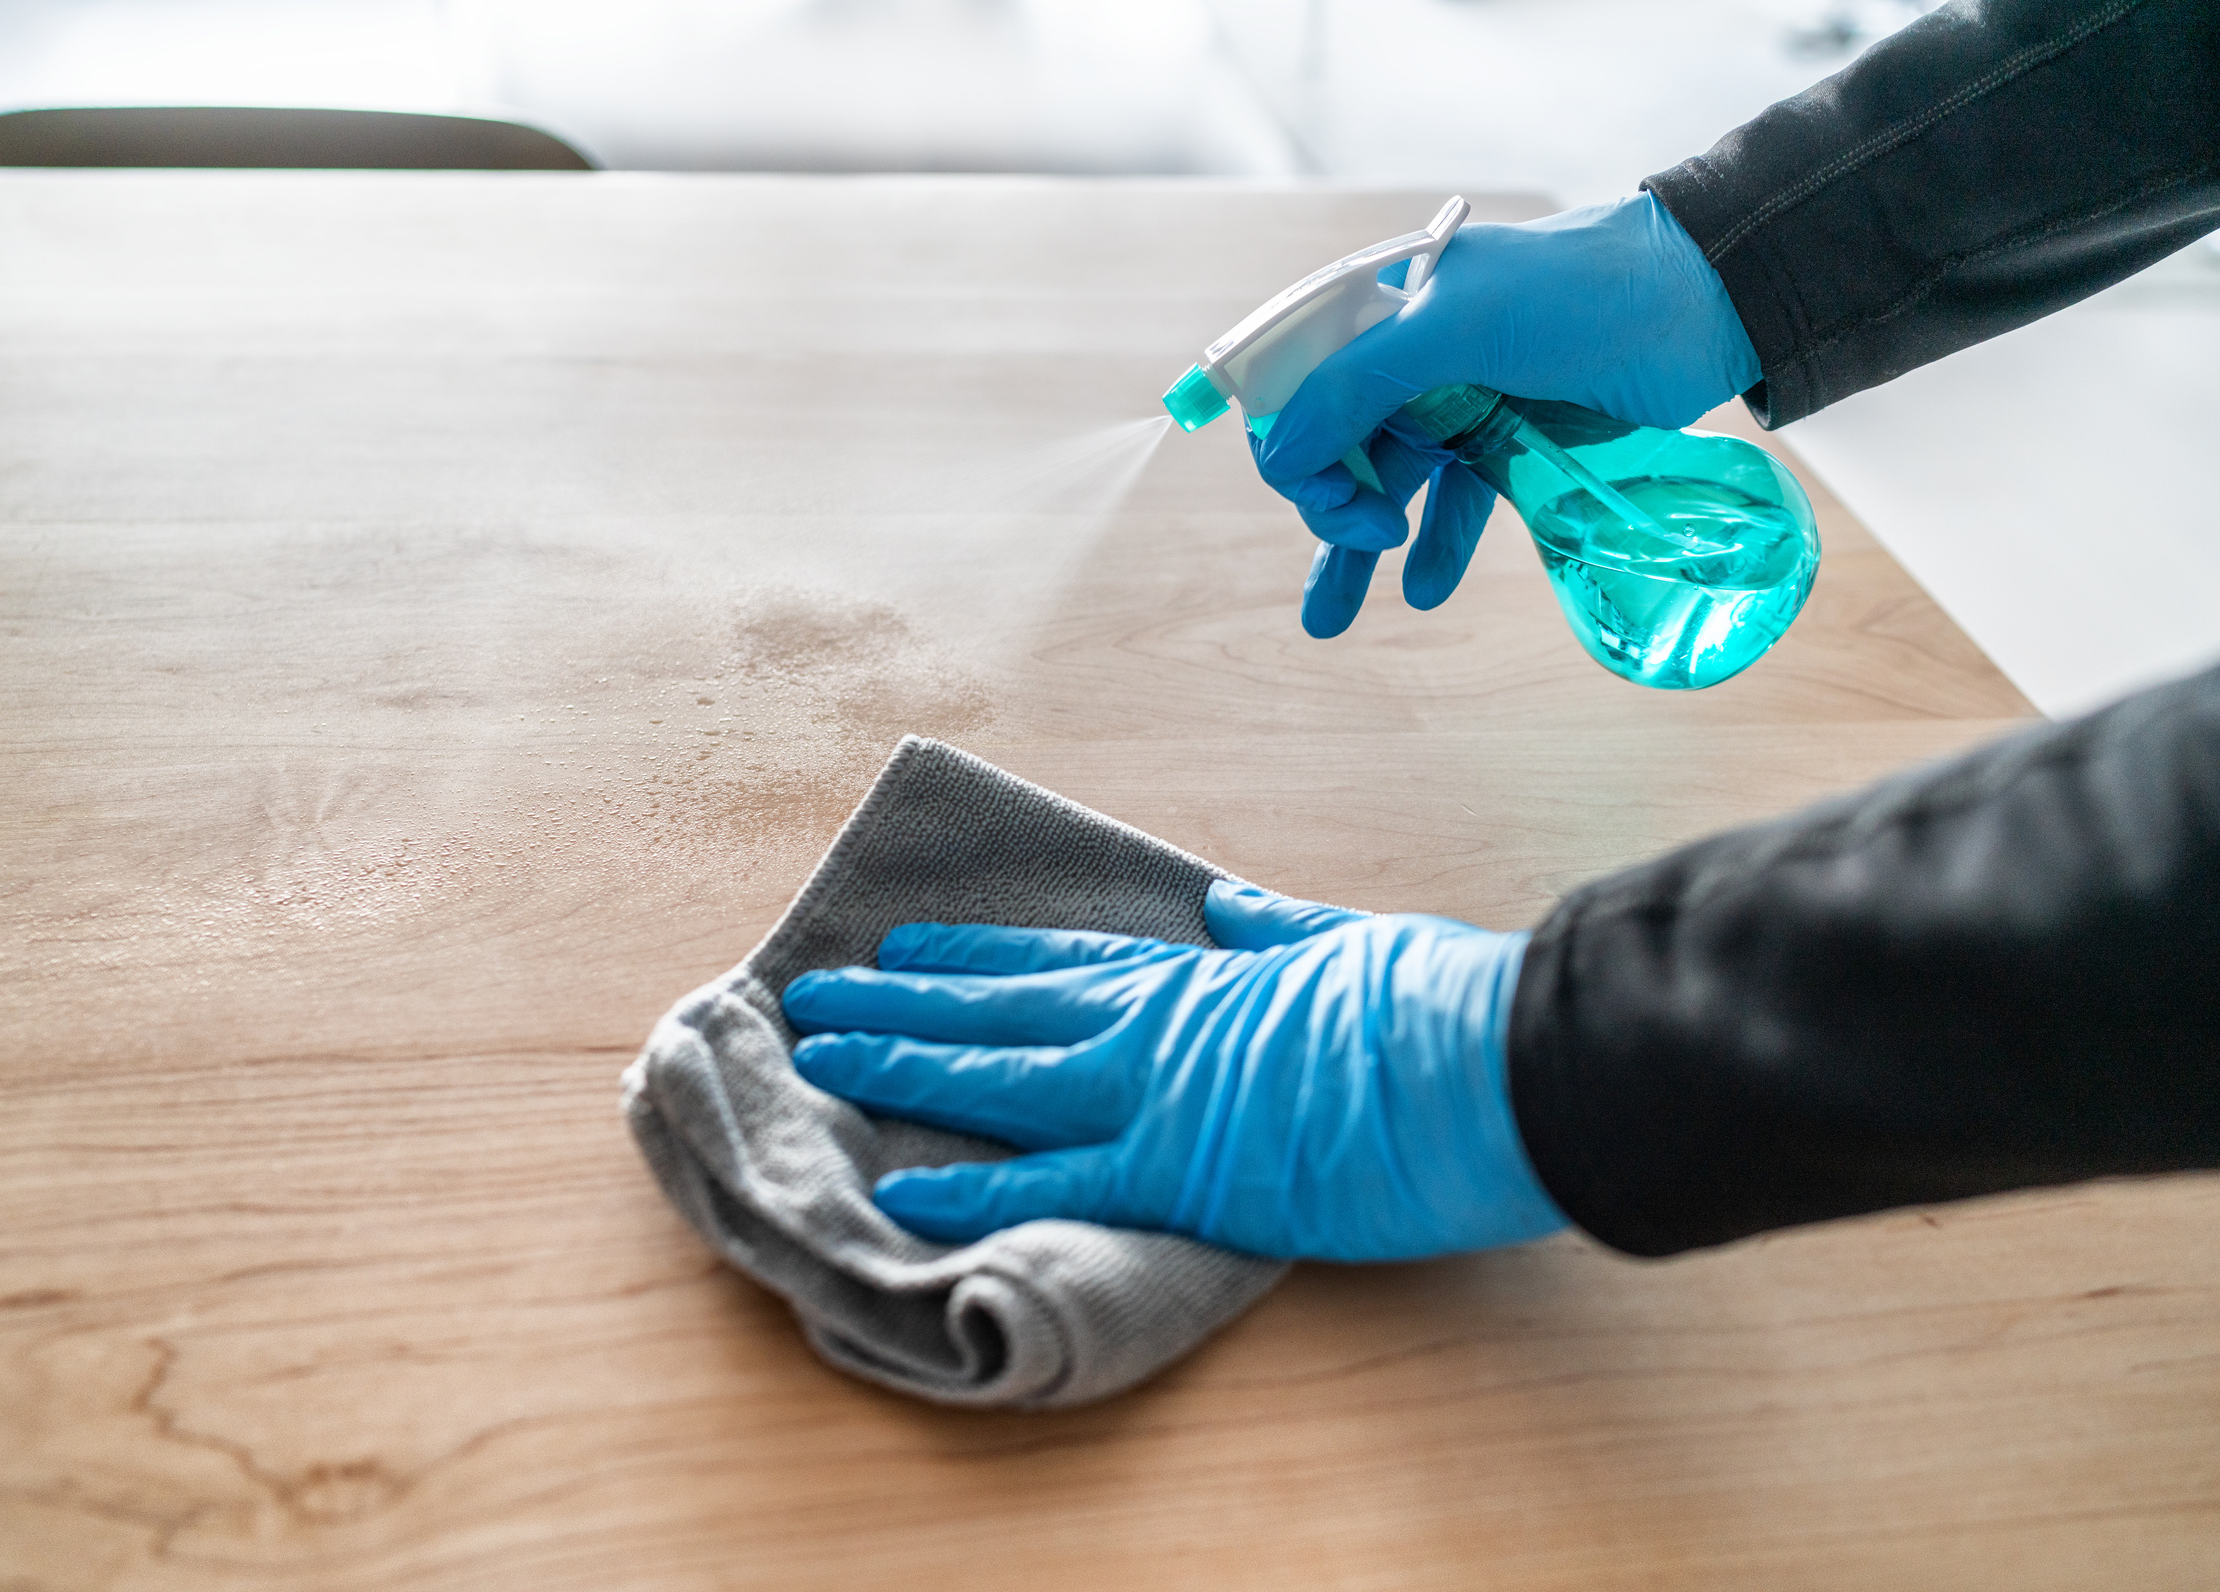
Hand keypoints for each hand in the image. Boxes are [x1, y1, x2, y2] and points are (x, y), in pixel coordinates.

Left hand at [781, 880, 1566, 1261]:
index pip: (1054, 962)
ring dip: (900, 1068)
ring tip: (817, 1060)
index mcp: (1195, 977)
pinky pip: (1052, 1183)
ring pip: (995, 1080)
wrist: (1497, 1059)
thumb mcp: (1346, 943)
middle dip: (897, 1004)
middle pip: (996, 1011)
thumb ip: (1274, 931)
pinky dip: (971, 1189)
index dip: (970, 956)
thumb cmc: (1439, 1001)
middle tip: (812, 998)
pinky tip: (899, 1190)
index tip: (905, 947)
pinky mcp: (1180, 1175)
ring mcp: (1155, 1096)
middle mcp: (1152, 1026)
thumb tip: (1227, 904)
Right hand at [1254, 192, 1760, 635]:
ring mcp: (1457, 403)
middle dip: (1326, 504)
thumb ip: (1361, 384)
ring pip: (1383, 486)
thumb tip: (1279, 456)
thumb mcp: (1460, 326)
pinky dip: (1434, 549)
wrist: (1703, 304)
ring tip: (1330, 622)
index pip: (1296, 384)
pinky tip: (1424, 590)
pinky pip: (1452, 505)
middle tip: (1365, 538)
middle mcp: (1409, 357)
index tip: (1320, 492)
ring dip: (1353, 550)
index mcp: (1382, 309)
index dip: (1290, 443)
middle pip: (1332, 445)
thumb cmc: (1581, 294)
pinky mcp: (1508, 444)